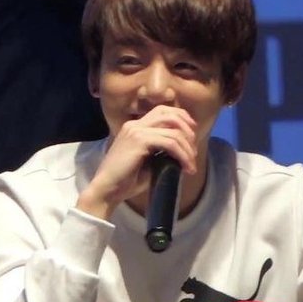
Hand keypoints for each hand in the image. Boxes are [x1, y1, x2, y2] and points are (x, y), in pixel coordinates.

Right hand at [77, 105, 196, 218]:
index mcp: (136, 127)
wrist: (107, 190)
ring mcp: (136, 131)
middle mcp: (135, 125)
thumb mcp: (148, 162)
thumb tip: (183, 152)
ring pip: (173, 131)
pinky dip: (182, 155)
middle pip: (170, 114)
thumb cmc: (126, 181)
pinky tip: (186, 167)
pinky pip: (169, 143)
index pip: (163, 111)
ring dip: (188, 148)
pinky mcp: (139, 141)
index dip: (182, 119)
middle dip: (188, 129)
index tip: (192, 136)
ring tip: (192, 164)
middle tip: (195, 150)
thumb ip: (162, 152)